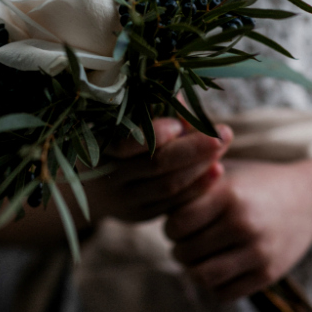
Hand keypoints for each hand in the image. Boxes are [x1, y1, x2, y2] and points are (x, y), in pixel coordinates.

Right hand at [86, 118, 233, 222]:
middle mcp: (109, 177)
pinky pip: (173, 204)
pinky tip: (216, 171)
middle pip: (156, 165)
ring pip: (168, 186)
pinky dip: (197, 187)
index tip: (179, 124)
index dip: (155, 135)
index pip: (125, 144)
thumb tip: (183, 97)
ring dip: (200, 166)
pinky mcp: (140, 215)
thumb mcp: (121, 123)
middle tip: (223, 133)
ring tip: (222, 146)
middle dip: (193, 148)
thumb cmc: (113, 141)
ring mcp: (124, 200)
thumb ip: (151, 111)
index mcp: (100, 147)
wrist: (89, 188)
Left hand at [163, 160, 311, 300]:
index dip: (172, 227)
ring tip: (199, 258)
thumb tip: (154, 200)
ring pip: (202, 276)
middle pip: (185, 252)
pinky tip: (220, 268)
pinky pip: (224, 293)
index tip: (179, 224)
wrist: (311, 200)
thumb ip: (195, 188)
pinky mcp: (267, 274)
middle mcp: (243, 223)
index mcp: (230, 194)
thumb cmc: (259, 185)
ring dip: (194, 270)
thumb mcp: (230, 175)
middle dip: (181, 249)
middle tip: (187, 242)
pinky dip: (215, 285)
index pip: (177, 223)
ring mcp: (257, 252)